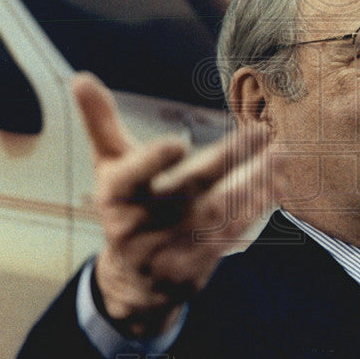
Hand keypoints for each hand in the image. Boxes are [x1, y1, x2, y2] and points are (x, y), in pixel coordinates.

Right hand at [71, 72, 272, 338]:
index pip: (131, 177)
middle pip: (188, 188)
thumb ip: (101, 123)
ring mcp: (168, 250)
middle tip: (261, 130)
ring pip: (216, 213)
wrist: (133, 281)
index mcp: (115, 196)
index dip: (151, 161)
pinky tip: (274, 185)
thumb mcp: (109, 167)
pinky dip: (253, 210)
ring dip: (251, 184)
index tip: (178, 142)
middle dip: (227, 159)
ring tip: (279, 154)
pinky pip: (228, 236)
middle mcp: (138, 226)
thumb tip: (80, 77)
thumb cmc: (125, 207)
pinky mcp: (194, 268)